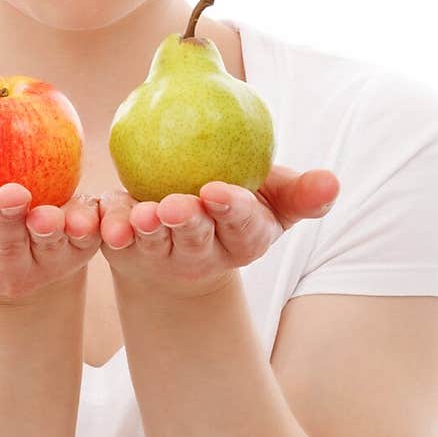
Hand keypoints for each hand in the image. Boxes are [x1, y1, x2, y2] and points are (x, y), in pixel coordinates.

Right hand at [0, 182, 102, 303]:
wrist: (15, 211)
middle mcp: (2, 272)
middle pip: (4, 248)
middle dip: (7, 222)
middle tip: (12, 194)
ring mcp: (42, 265)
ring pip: (45, 248)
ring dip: (46, 231)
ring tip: (46, 214)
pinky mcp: (76, 251)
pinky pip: (84, 241)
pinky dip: (86, 229)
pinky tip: (84, 217)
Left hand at [97, 166, 340, 297]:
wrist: (184, 227)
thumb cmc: (236, 203)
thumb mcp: (273, 197)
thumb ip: (301, 192)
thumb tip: (333, 183)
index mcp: (244, 238)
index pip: (242, 226)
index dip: (232, 211)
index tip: (218, 191)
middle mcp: (203, 252)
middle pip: (195, 238)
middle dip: (187, 224)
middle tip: (175, 205)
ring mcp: (162, 253)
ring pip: (152, 243)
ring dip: (145, 230)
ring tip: (141, 215)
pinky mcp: (126, 248)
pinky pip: (115, 237)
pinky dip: (109, 227)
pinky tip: (105, 218)